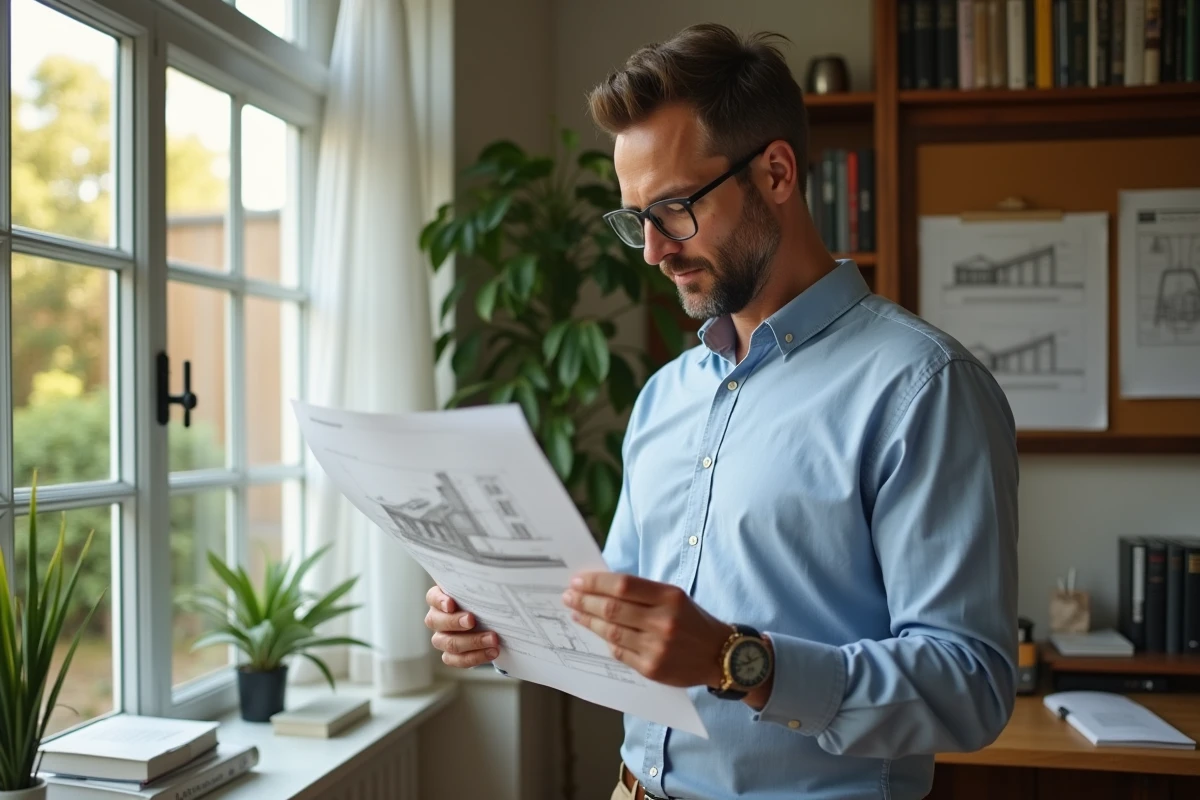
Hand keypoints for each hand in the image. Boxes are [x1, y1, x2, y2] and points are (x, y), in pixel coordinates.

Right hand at [424, 585, 500, 667]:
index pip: (432, 597)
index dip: (440, 601)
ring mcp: (442, 638)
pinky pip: (456, 660)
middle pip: (436, 621)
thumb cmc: (484, 601)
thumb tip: (494, 576)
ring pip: (448, 643)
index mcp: (441, 599)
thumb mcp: (481, 590)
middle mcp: (437, 618)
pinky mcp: (451, 655)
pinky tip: (491, 652)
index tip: (451, 603)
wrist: (494, 622)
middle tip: (472, 620)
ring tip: (493, 639)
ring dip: (472, 642)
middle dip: (455, 622)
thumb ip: (480, 585)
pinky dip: (475, 657)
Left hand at [561, 572, 729, 687]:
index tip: (577, 581)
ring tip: (576, 613)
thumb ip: (642, 592)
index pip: (623, 585)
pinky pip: (619, 652)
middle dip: (585, 601)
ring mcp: (656, 647)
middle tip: (569, 596)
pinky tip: (596, 633)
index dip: (596, 582)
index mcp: (669, 597)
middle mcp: (663, 621)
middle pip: (612, 609)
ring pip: (611, 632)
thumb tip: (602, 587)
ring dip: (588, 621)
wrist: (720, 655)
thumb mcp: (674, 597)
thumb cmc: (693, 621)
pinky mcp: (652, 668)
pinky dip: (606, 641)